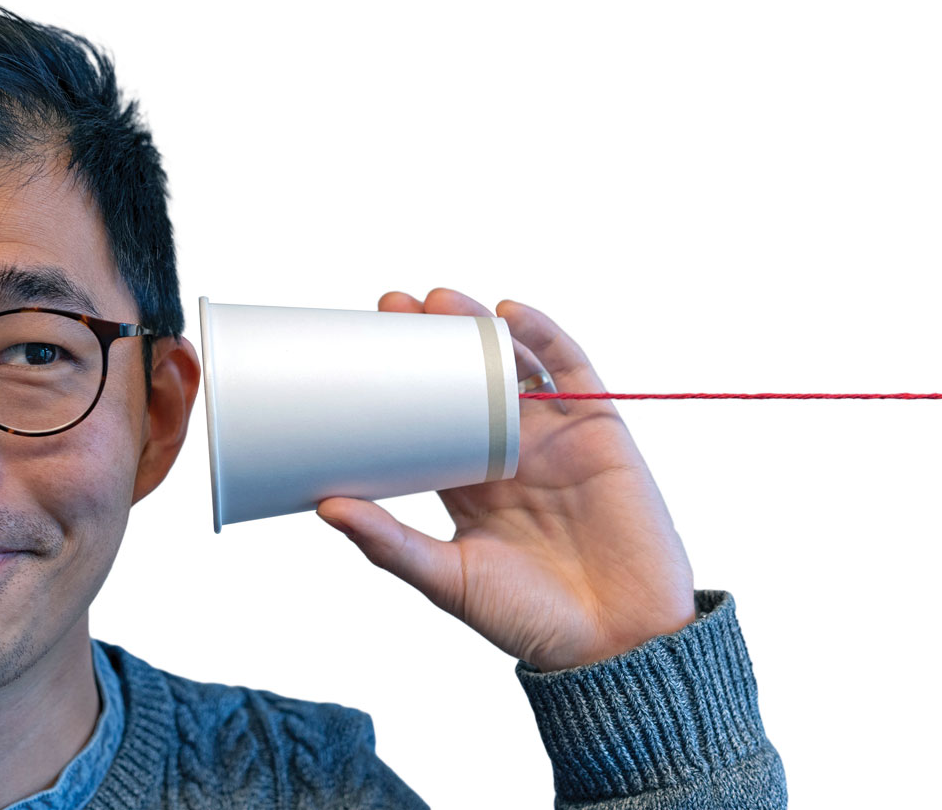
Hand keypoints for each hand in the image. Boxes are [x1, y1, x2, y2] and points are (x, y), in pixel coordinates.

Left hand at [314, 288, 696, 671]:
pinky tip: (511, 311)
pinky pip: (573, 371)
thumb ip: (392, 544)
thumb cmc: (532, 620)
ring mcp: (558, 439)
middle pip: (468, 381)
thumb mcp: (448, 580)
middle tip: (392, 306)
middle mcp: (512, 454)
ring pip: (516, 366)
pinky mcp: (601, 430)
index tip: (358, 345)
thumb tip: (325, 506)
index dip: (398, 381)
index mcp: (471, 486)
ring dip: (481, 327)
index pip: (426, 419)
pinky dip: (545, 335)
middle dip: (433, 340)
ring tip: (442, 301)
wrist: (616, 640)